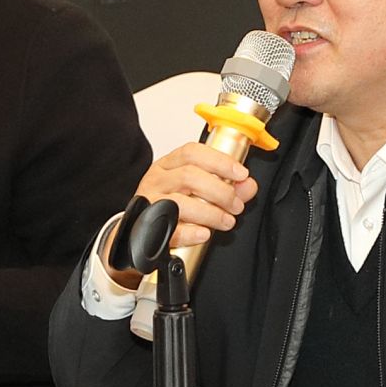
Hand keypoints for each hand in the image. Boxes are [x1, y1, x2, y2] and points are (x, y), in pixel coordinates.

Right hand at [107, 144, 259, 286]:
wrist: (137, 229)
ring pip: (180, 202)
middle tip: (236, 205)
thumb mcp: (196, 189)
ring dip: (210, 213)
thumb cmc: (170, 203)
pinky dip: (190, 232)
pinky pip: (170, 229)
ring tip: (226, 221)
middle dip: (220, 191)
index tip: (241, 173)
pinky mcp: (147, 228)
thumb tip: (248, 185)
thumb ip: (226, 186)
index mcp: (168, 165)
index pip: (192, 153)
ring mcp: (149, 203)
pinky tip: (204, 234)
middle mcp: (157, 180)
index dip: (220, 161)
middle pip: (189, 176)